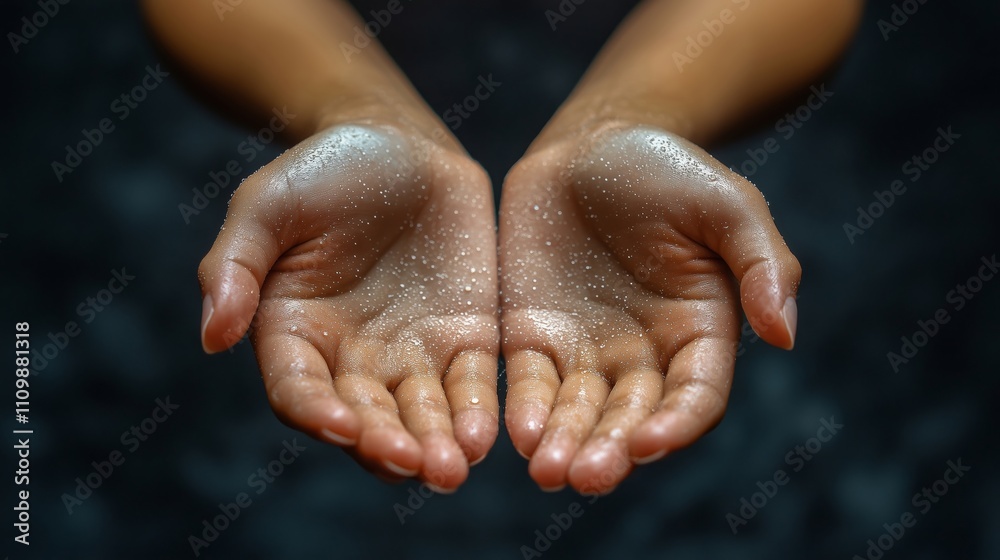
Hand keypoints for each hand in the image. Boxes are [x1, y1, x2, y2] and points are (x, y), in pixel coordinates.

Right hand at [198, 123, 498, 491]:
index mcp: (294, 334)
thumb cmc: (322, 170)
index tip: (343, 426)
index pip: (300, 392)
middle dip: (386, 445)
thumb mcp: (266, 204)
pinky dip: (478, 414)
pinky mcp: (464, 339)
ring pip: (421, 416)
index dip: (318, 413)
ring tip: (452, 468)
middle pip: (366, 419)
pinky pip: (472, 386)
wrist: (398, 142)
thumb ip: (235, 264)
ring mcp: (411, 354)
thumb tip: (212, 337)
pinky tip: (486, 435)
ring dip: (435, 447)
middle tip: (412, 463)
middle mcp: (352, 359)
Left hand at [499, 123, 800, 493]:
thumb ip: (762, 263)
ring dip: (565, 445)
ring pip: (578, 413)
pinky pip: (530, 383)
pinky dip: (525, 411)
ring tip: (547, 472)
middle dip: (612, 449)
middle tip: (587, 476)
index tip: (648, 442)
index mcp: (700, 332)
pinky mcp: (535, 335)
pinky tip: (516, 433)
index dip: (677, 424)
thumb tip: (784, 335)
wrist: (591, 142)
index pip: (696, 395)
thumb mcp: (727, 204)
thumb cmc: (668, 168)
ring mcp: (586, 349)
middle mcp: (644, 354)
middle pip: (632, 418)